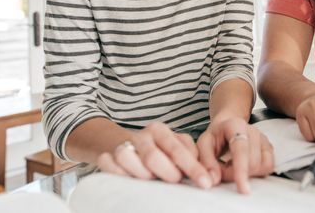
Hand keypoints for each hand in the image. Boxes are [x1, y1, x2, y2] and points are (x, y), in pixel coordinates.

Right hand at [96, 122, 212, 188]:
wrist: (122, 143)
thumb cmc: (157, 150)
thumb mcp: (175, 147)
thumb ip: (189, 156)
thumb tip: (207, 173)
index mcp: (161, 131)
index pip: (178, 150)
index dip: (193, 168)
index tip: (205, 183)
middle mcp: (142, 136)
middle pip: (153, 156)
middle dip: (167, 172)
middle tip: (176, 182)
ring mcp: (123, 144)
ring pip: (127, 157)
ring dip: (140, 173)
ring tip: (150, 180)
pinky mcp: (107, 155)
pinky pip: (108, 163)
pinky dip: (115, 171)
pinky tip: (126, 178)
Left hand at [196, 117, 273, 193]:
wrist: (227, 125)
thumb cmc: (216, 136)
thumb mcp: (203, 145)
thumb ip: (206, 162)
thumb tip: (213, 181)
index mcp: (235, 126)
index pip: (241, 150)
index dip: (242, 170)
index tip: (242, 189)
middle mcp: (253, 131)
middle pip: (253, 162)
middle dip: (237, 174)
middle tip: (223, 170)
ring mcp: (263, 139)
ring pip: (263, 166)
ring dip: (247, 174)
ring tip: (232, 166)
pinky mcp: (269, 148)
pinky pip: (268, 167)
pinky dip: (256, 173)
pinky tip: (244, 167)